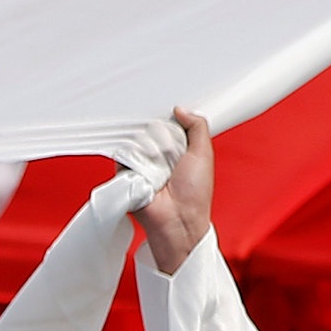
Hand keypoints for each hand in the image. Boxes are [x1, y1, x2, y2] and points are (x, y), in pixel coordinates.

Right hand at [135, 110, 216, 272]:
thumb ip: (197, 127)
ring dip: (152, 153)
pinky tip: (147, 174)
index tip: (175, 125)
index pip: (168, 123)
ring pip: (140, 140)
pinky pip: (126, 155)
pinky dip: (136, 162)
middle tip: (172, 159)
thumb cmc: (195, 195)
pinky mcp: (127, 173)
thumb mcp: (204, 153)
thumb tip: (181, 110)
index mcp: (177, 149)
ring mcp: (142, 163)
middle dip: (164, 140)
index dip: (171, 122)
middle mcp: (159, 155)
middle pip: (153, 129)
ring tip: (161, 171)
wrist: (178, 220)